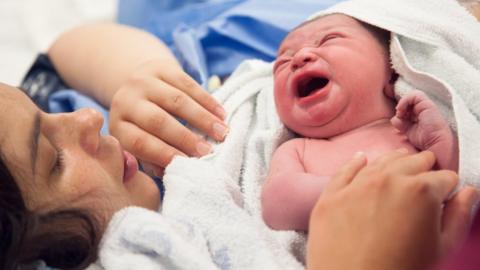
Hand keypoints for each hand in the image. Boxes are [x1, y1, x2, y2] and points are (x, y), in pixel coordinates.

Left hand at [109, 59, 228, 175]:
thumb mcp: (138, 144)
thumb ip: (152, 159)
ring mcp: (143, 82)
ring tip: (222, 133)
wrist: (136, 86)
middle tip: (208, 152)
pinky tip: (221, 114)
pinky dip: (207, 100)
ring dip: (203, 118)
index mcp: (118, 126)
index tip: (188, 164)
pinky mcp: (160, 68)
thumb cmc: (143, 127)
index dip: (164, 154)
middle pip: (157, 121)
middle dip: (185, 138)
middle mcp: (126, 101)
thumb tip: (171, 172)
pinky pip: (187, 83)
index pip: (140, 142)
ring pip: (177, 100)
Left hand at [307, 150, 478, 269]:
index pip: (445, 177)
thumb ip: (458, 216)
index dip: (448, 188)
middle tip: (426, 177)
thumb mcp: (441, 249)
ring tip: (401, 165)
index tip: (445, 195)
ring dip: (395, 162)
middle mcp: (388, 179)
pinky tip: (362, 159)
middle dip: (424, 169)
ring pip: (381, 161)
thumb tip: (467, 193)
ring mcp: (356, 185)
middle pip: (414, 162)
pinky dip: (356, 163)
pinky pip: (345, 170)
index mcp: (421, 191)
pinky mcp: (332, 194)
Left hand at [391, 90, 457, 169]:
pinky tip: (402, 110)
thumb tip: (394, 118)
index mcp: (421, 116)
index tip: (399, 119)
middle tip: (400, 117)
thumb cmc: (426, 141)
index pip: (408, 107)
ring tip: (401, 114)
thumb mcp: (409, 132)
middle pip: (408, 102)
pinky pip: (414, 95)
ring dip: (402, 104)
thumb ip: (401, 124)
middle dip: (401, 109)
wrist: (437, 145)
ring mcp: (426, 106)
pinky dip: (405, 101)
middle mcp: (424, 110)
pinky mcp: (427, 104)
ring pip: (411, 97)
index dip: (401, 111)